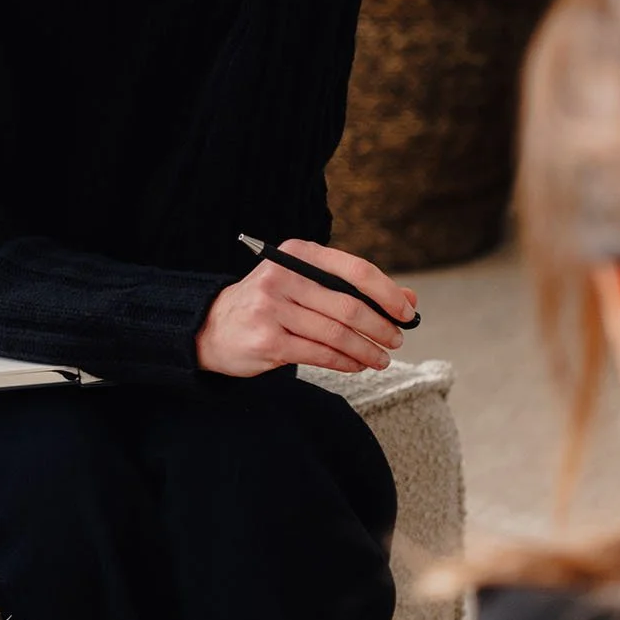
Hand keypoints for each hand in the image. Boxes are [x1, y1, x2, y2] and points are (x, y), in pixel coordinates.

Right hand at [195, 239, 418, 377]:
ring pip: (337, 334)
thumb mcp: (306, 285)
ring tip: (381, 358)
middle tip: (396, 340)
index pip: (354, 269)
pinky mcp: (268, 341)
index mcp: (297, 255)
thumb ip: (353, 289)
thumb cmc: (269, 305)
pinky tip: (356, 364)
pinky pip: (320, 353)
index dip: (387, 293)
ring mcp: (272, 309)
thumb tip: (408, 300)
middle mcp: (283, 277)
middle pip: (349, 306)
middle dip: (381, 327)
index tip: (407, 312)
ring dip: (366, 350)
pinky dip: (345, 362)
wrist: (211, 327)